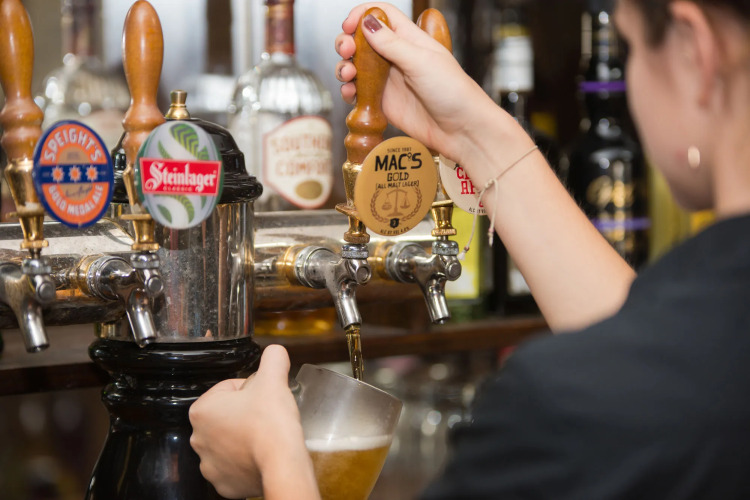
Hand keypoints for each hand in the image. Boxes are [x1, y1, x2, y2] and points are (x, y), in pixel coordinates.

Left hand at [189, 345, 315, 499]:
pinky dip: (247, 461)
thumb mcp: (273, 379)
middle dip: (246, 413)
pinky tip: (261, 454)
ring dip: (245, 436)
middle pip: (227, 415)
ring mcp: (210, 465)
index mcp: (202, 410)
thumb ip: (273, 358)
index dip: (251, 389)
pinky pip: (235, 467)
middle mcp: (199, 439)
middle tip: (266, 416)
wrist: (282, 464)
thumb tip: (275, 352)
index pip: (229, 388)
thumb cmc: (271, 425)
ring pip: (230, 441)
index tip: (263, 397)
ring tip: (264, 435)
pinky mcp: (224, 484)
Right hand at [335, 3, 499, 165]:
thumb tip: (367, 22)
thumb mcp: (421, 61)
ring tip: (347, 75)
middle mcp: (396, 57)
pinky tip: (351, 94)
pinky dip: (349, 91)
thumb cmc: (453, 92)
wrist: (461, 130)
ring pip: (356, 67)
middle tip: (345, 51)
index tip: (348, 25)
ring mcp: (388, 81)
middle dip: (347, 42)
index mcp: (409, 39)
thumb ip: (392, 43)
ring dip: (344, 67)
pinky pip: (359, 93)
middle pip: (362, 40)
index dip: (362, 15)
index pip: (381, 16)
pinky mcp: (383, 103)